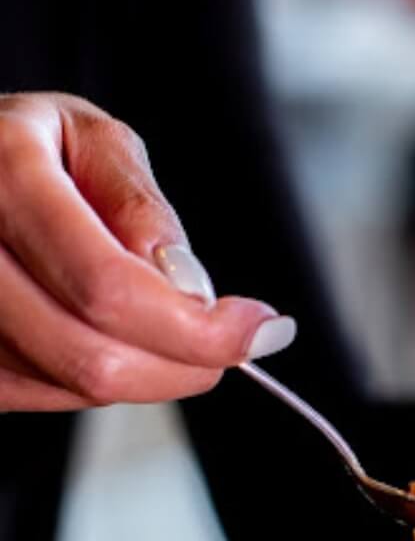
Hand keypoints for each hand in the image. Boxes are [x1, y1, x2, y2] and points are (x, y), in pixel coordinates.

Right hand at [0, 92, 294, 410]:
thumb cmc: (28, 150)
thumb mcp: (91, 142)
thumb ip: (141, 209)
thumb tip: (190, 289)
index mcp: (4, 180)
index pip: (111, 290)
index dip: (200, 329)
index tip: (262, 330)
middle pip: (96, 361)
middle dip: (187, 364)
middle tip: (229, 339)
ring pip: (78, 389)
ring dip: (151, 370)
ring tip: (161, 319)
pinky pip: (52, 398)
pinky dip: (108, 377)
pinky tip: (114, 334)